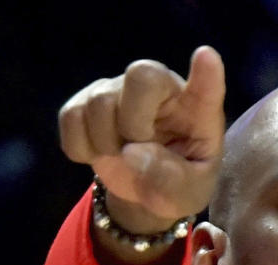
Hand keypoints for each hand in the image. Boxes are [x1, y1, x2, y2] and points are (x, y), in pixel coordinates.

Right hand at [58, 46, 225, 232]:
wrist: (146, 192)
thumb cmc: (179, 183)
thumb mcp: (187, 193)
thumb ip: (169, 178)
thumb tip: (131, 152)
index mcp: (197, 110)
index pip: (206, 87)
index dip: (206, 73)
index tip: (206, 58)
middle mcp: (160, 87)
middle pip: (139, 76)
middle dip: (133, 122)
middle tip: (138, 149)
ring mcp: (120, 90)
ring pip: (99, 102)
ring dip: (106, 144)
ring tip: (122, 157)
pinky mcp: (85, 101)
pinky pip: (71, 117)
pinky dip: (81, 147)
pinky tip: (99, 152)